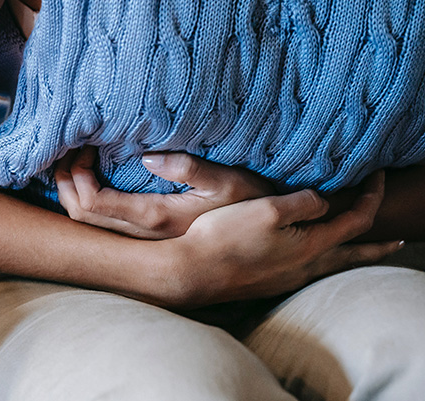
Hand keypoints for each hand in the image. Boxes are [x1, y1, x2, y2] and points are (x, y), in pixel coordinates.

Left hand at [55, 147, 274, 238]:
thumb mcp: (229, 181)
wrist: (262, 238)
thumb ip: (190, 169)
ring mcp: (141, 238)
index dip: (76, 176)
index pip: (93, 204)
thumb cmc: (249, 204)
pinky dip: (85, 198)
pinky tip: (90, 177)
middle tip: (70, 149)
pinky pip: (100, 221)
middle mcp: (141, 234)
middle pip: (80, 215)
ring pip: (87, 222)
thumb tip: (147, 158)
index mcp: (155, 217)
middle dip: (65, 181)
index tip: (85, 146)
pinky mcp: (145, 235)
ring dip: (72, 191)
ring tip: (75, 159)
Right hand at [147, 171, 403, 307]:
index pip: (356, 220)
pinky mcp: (267, 283)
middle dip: (377, 246)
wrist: (192, 272)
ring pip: (331, 265)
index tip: (378, 176)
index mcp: (311, 246)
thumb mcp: (268, 209)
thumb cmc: (226, 238)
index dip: (372, 197)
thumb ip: (303, 202)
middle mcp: (305, 267)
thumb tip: (322, 202)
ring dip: (350, 254)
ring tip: (358, 250)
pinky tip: (310, 258)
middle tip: (399, 241)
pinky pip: (308, 270)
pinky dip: (323, 260)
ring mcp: (286, 279)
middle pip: (353, 255)